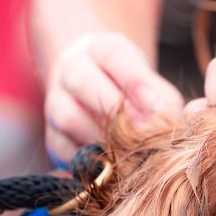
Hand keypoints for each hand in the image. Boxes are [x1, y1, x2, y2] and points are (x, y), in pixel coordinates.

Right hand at [44, 32, 182, 163]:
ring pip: (67, 117)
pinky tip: (109, 166)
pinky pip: (62, 149)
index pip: (114, 55)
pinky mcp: (52, 136)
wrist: (102, 99)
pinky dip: (86, 161)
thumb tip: (163, 124)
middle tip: (141, 131)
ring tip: (128, 152)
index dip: (134, 80)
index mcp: (101, 49)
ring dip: (99, 137)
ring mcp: (56, 102)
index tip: (153, 104)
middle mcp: (72, 69)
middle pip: (81, 81)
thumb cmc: (137, 92)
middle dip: (113, 109)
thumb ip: (163, 102)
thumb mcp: (154, 86)